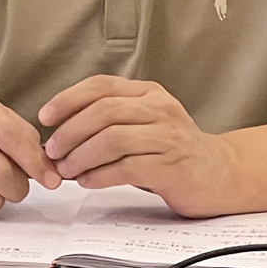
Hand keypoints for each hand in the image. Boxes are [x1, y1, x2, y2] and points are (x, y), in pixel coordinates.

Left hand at [39, 76, 241, 216]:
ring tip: (66, 169)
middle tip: (52, 151)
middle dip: (70, 131)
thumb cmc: (172, 150)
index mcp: (148, 93)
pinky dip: (100, 175)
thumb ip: (110, 122)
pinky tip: (87, 181)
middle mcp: (159, 108)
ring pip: (112, 138)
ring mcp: (168, 137)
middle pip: (103, 111)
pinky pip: (127, 167)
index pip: (101, 86)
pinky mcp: (171, 167)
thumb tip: (60, 134)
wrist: (221, 174)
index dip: (68, 99)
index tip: (45, 116)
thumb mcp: (144, 123)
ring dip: (81, 155)